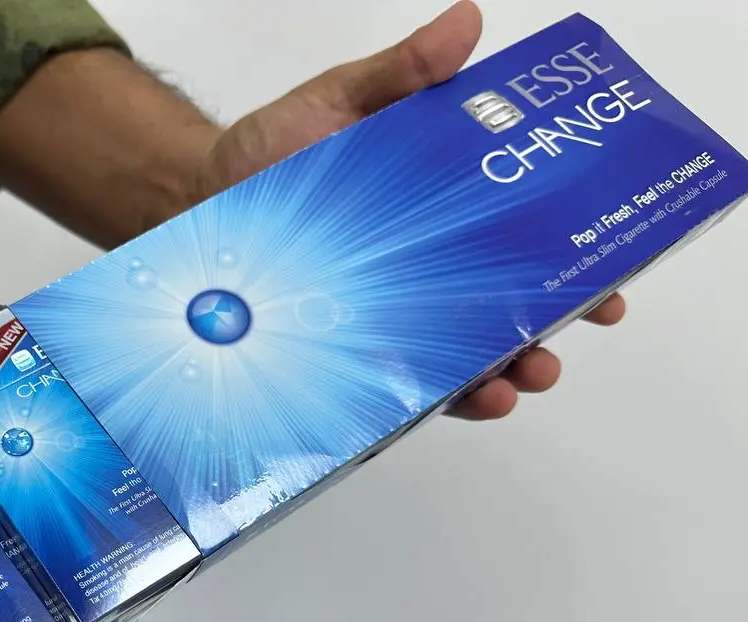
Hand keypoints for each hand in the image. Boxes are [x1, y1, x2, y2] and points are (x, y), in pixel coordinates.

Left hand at [193, 1, 625, 420]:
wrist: (192, 206)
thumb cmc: (265, 158)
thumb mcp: (334, 103)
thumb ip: (399, 75)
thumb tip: (466, 24)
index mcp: (439, 218)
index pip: (521, 245)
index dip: (573, 263)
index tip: (612, 274)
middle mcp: (422, 276)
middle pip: (503, 311)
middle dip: (546, 331)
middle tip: (565, 339)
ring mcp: (383, 320)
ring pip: (457, 362)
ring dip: (497, 377)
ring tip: (512, 384)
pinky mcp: (339, 356)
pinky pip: (388, 391)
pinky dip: (422, 402)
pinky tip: (443, 402)